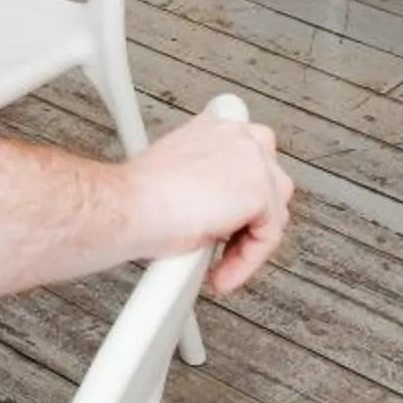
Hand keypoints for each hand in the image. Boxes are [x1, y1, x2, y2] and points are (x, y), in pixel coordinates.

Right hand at [120, 109, 294, 297]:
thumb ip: (210, 185)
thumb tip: (220, 211)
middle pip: (271, 180)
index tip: (227, 222)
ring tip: (221, 264)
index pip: (249, 154)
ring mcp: (252, 159)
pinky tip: (221, 274)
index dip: (241, 192)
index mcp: (214, 127)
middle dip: (253, 218)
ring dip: (250, 242)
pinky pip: (268, 236)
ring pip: (274, 210)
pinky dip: (247, 261)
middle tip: (226, 247)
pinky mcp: (259, 190)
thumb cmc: (139, 197)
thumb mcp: (180, 178)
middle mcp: (236, 135)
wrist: (129, 207)